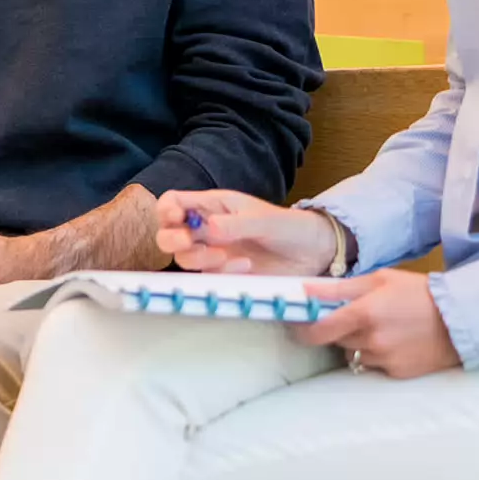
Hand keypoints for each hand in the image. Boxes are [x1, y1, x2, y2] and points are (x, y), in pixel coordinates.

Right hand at [157, 189, 335, 275]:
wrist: (312, 254)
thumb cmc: (287, 226)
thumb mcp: (262, 219)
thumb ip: (235, 224)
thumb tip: (207, 228)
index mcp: (212, 206)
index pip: (174, 202)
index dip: (166, 209)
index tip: (177, 218)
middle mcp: (206, 229)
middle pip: (168, 234)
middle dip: (172, 239)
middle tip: (188, 241)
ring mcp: (213, 253)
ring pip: (184, 258)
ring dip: (198, 258)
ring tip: (225, 256)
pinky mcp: (224, 275)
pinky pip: (208, 277)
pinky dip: (221, 272)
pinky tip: (245, 266)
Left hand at [290, 270, 459, 379]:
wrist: (460, 317)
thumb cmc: (418, 292)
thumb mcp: (379, 279)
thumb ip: (339, 288)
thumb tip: (305, 290)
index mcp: (363, 313)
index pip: (318, 330)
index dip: (303, 329)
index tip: (300, 323)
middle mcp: (371, 340)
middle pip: (335, 340)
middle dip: (337, 329)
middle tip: (353, 316)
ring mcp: (384, 359)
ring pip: (354, 354)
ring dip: (357, 343)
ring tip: (380, 327)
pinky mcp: (397, 373)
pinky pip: (374, 365)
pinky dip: (376, 354)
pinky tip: (394, 340)